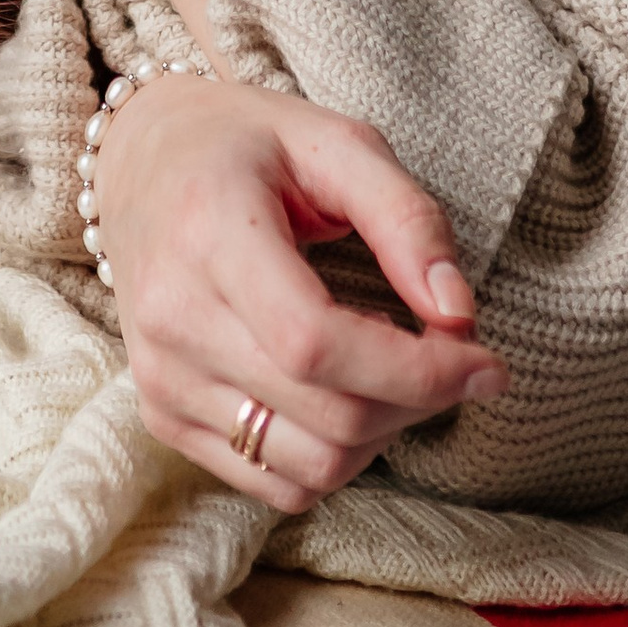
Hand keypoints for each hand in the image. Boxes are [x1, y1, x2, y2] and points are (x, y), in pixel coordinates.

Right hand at [91, 73, 506, 514]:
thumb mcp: (336, 144)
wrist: (141, 158)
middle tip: (451, 355)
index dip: (418, 371)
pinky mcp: (161, 414)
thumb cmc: (248, 144)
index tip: (486, 362)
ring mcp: (160, 376)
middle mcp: (172, 317)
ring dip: (381, 435)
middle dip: (419, 400)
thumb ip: (407, 219)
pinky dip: (333, 457)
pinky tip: (345, 395)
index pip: (317, 345)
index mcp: (209, 233)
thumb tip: (460, 315)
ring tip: (395, 371)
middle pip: (327, 417)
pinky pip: (274, 483)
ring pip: (308, 467)